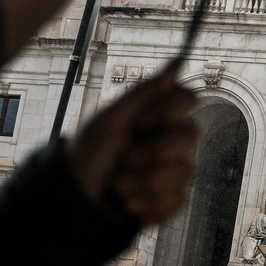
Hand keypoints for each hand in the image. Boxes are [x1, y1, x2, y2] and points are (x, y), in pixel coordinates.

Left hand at [67, 62, 197, 226]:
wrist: (74, 200)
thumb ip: (145, 92)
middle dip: (155, 150)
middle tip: (125, 159)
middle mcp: (170, 140)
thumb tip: (178, 61)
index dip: (167, 112)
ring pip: (185, 171)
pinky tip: (127, 204)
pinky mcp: (170, 200)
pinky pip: (178, 200)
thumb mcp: (109, 120)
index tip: (139, 124)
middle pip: (192, 134)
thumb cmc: (88, 153)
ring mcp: (172, 170)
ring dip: (146, 182)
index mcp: (156, 116)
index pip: (187, 98)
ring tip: (118, 186)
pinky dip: (148, 204)